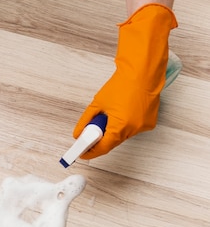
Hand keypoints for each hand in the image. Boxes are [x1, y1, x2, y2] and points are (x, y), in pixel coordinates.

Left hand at [75, 4, 176, 158]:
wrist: (142, 72)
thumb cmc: (121, 85)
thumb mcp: (97, 104)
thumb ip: (86, 121)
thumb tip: (78, 133)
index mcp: (120, 127)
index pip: (104, 147)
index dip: (92, 152)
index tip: (83, 154)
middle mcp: (134, 129)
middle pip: (113, 141)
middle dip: (101, 138)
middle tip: (89, 134)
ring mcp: (144, 126)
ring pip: (123, 134)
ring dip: (113, 130)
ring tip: (108, 115)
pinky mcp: (150, 122)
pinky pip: (133, 128)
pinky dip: (124, 124)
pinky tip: (121, 112)